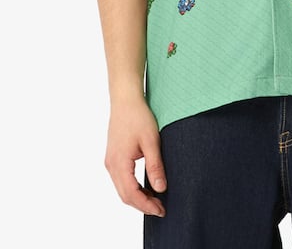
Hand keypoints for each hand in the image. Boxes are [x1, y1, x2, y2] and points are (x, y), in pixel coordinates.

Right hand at [104, 97, 166, 215]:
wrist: (125, 100)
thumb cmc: (138, 117)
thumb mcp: (151, 141)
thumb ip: (155, 166)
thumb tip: (160, 188)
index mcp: (119, 163)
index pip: (131, 194)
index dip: (146, 205)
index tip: (161, 210)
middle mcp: (111, 165)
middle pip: (125, 195)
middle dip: (142, 205)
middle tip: (161, 208)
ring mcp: (110, 161)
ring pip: (122, 189)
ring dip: (137, 197)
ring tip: (155, 200)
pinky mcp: (113, 157)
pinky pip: (121, 179)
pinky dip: (132, 187)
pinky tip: (145, 187)